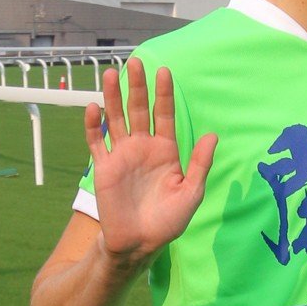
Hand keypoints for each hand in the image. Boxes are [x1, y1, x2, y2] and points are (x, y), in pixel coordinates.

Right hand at [84, 58, 216, 267]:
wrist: (139, 243)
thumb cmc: (168, 220)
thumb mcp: (191, 192)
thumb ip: (200, 163)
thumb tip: (212, 135)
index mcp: (166, 150)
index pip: (164, 115)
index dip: (164, 94)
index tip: (164, 71)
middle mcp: (143, 148)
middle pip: (139, 110)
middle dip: (137, 87)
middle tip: (135, 62)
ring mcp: (122, 155)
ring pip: (116, 120)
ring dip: (112, 97)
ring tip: (111, 74)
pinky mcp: (104, 168)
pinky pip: (97, 142)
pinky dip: (93, 126)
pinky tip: (93, 107)